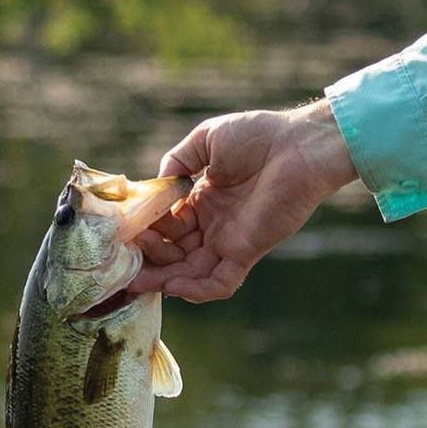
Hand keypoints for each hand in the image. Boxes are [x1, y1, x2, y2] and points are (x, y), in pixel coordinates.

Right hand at [129, 99, 358, 302]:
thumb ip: (177, 161)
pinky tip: (171, 286)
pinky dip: (195, 292)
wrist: (299, 145)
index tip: (127, 230)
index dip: (147, 230)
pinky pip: (219, 283)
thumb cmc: (258, 136)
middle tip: (127, 259)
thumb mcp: (207, 140)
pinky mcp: (245, 252)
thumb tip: (158, 188)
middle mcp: (213, 225)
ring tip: (137, 278)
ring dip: (162, 278)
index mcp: (203, 200)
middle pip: (173, 253)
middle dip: (148, 258)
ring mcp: (229, 241)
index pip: (167, 225)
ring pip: (189, 273)